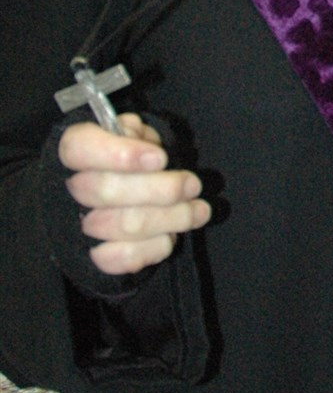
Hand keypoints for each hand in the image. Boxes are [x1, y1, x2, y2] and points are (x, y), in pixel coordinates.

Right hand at [59, 115, 210, 274]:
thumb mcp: (134, 133)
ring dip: (170, 218)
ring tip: (199, 210)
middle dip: (159, 189)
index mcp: (75, 150)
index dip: (118, 154)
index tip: (160, 158)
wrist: (126, 193)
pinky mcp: (99, 256)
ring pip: (123, 225)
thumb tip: (140, 141)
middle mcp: (72, 188)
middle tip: (192, 185)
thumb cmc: (133, 156)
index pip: (79, 148)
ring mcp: (82, 225)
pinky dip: (154, 247)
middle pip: (106, 190)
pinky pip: (123, 258)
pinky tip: (172, 235)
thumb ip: (135, 133)